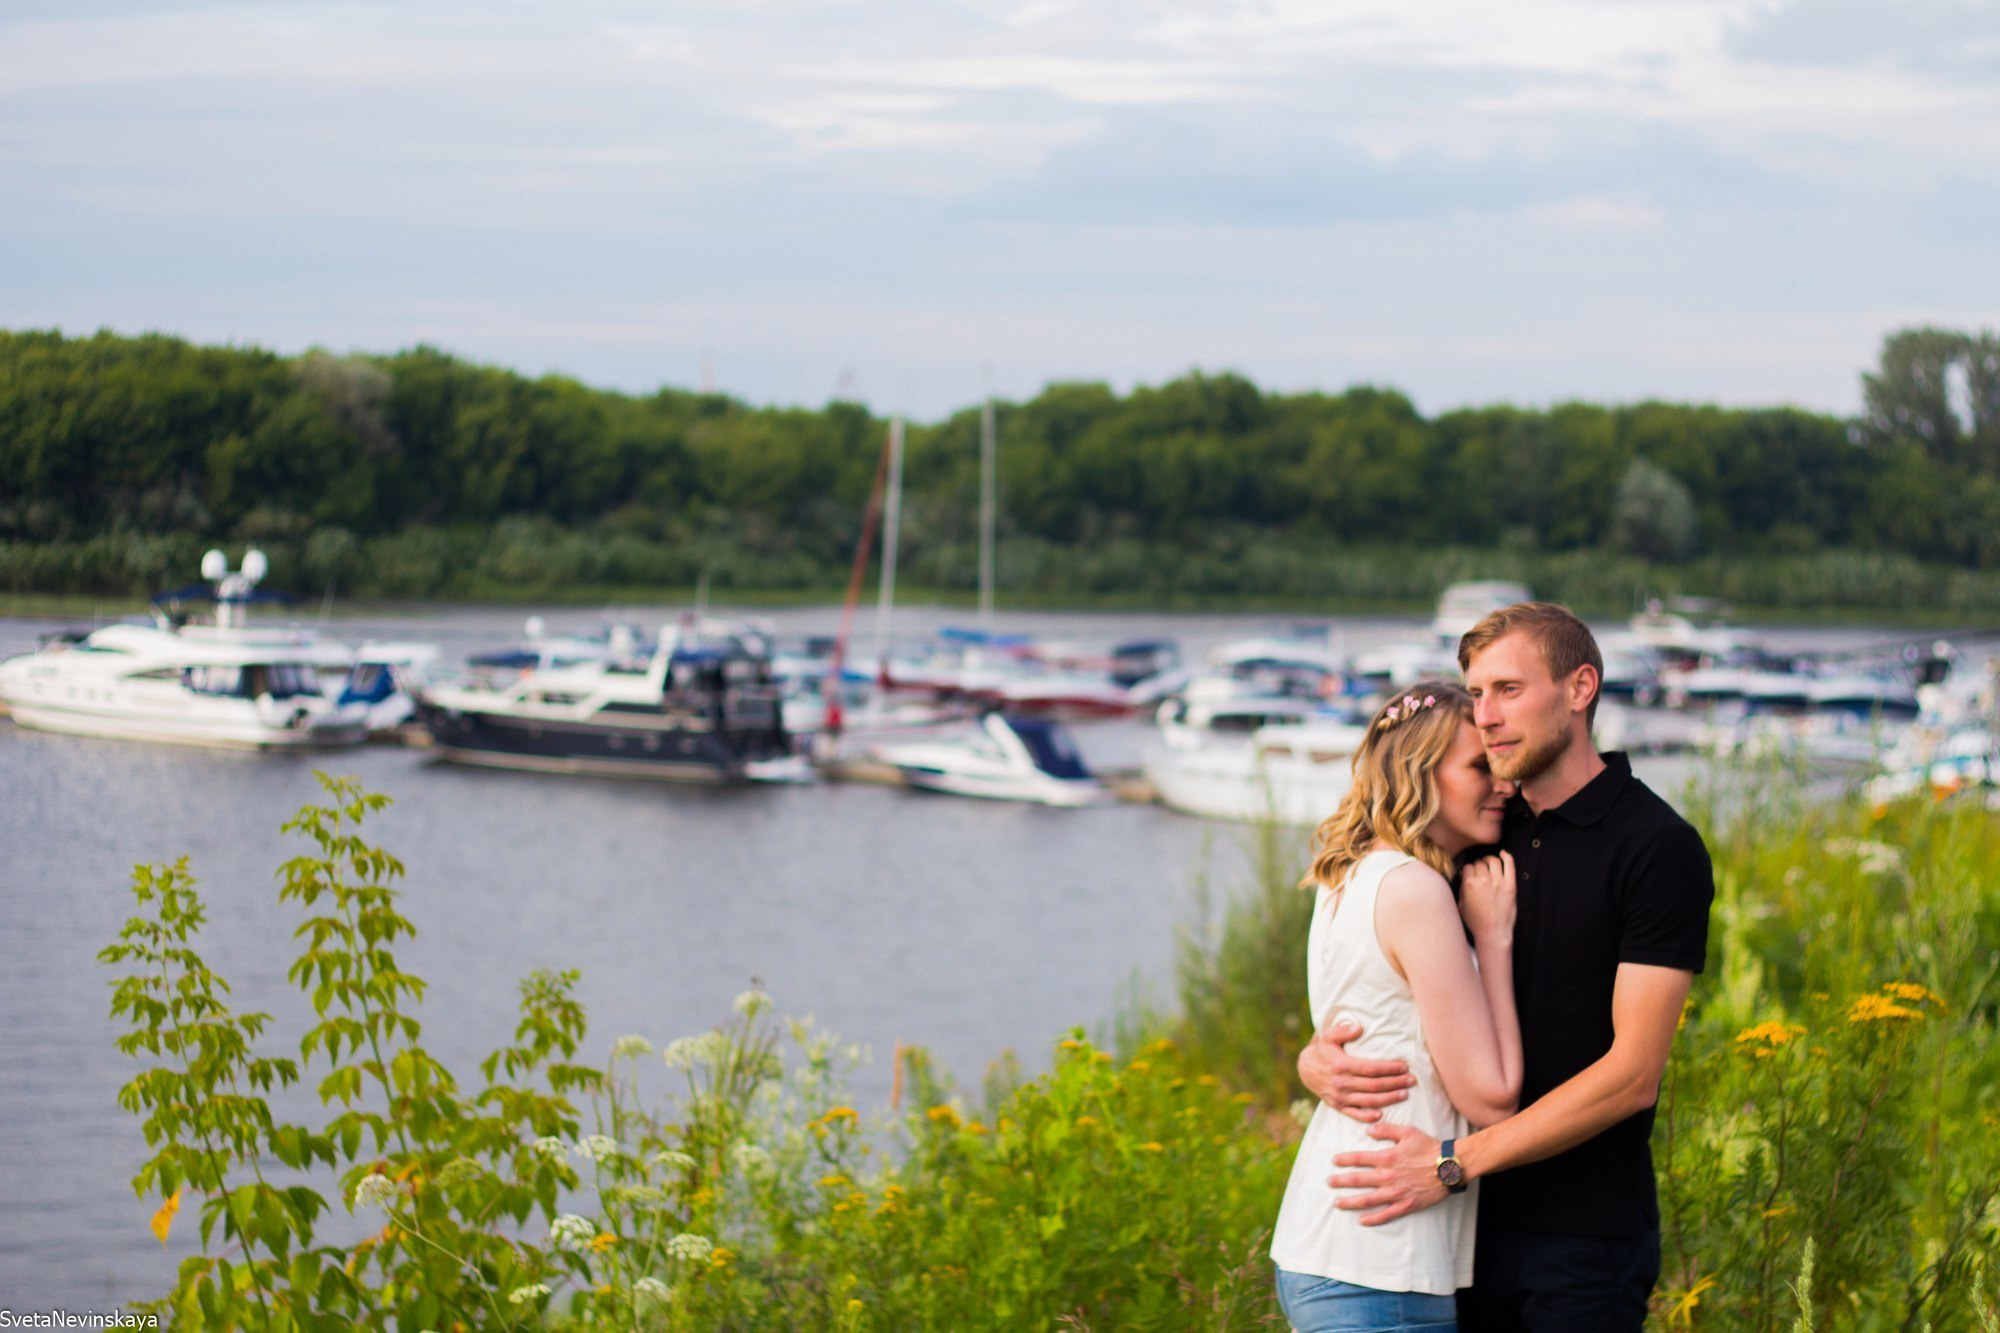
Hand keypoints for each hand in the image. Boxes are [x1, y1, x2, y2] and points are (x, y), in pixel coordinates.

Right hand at [1297, 1020, 1412, 1123]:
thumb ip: (1343, 1031)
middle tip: (1412, 1081)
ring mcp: (1340, 1096)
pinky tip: (1381, 1114)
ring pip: (1369, 1100)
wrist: (1304, 1069)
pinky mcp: (1337, 1106)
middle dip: (1395, 1083)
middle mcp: (1342, 1082)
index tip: (1404, 1067)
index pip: (1372, 1068)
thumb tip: (1359, 1028)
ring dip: (1389, 1098)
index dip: (1390, 1069)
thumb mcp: (1327, 1036)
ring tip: (1404, 1094)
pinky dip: (1368, 1116)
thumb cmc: (1321, 1050)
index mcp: (1342, 1065)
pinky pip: (1355, 1114)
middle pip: (1374, 1085)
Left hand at [1327, 1121, 1448, 1225]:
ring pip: (1368, 1200)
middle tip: (1328, 1182)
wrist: (1450, 1166)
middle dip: (1341, 1181)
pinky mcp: (1407, 1205)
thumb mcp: (1408, 1132)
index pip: (1359, 1158)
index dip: (1344, 1159)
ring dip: (1351, 1202)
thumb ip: (1386, 1129)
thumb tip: (1367, 1129)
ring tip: (1337, 1203)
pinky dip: (1373, 1219)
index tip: (1333, 1161)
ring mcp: (1397, 1192)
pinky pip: (1387, 1214)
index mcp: (1388, 1157)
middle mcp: (1389, 1176)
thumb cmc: (1429, 1147)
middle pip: (1359, 1180)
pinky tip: (1361, 1220)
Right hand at [1458, 851, 1515, 943]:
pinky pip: (1510, 866)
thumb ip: (1461, 889)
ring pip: (1493, 861)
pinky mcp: (1511, 886)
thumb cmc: (1476, 922)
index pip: (1467, 867)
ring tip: (1489, 863)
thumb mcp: (1461, 905)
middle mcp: (1483, 881)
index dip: (1468, 869)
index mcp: (1469, 885)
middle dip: (1478, 864)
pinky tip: (1504, 854)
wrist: (1493, 933)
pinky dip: (1507, 857)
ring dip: (1489, 859)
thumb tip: (1463, 877)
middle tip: (1479, 870)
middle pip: (1479, 863)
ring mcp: (1498, 883)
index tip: (1470, 873)